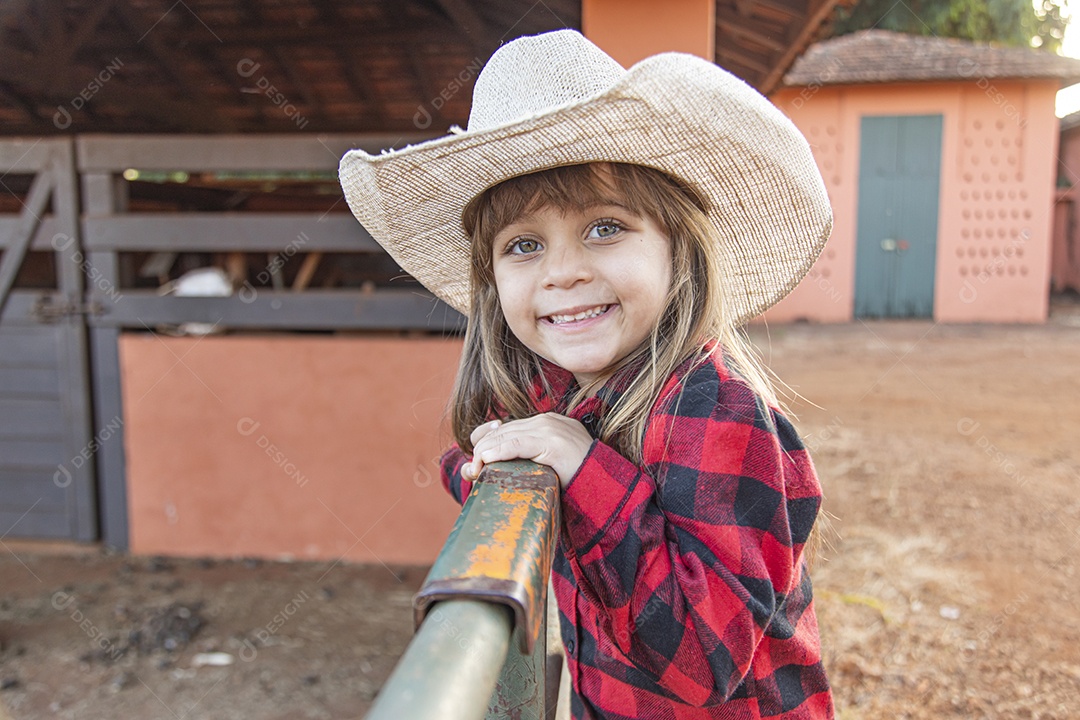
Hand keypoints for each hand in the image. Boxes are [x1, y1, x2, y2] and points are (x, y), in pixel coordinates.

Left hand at [463, 413, 592, 487]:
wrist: (605, 489)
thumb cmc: (574, 484)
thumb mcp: (542, 468)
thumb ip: (518, 462)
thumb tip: (472, 468)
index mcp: (546, 424)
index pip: (505, 426)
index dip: (485, 440)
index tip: (477, 461)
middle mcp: (547, 421)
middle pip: (501, 431)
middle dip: (481, 451)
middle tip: (471, 472)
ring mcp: (551, 429)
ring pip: (505, 437)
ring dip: (485, 454)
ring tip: (475, 472)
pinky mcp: (553, 443)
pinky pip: (517, 445)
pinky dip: (498, 452)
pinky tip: (486, 461)